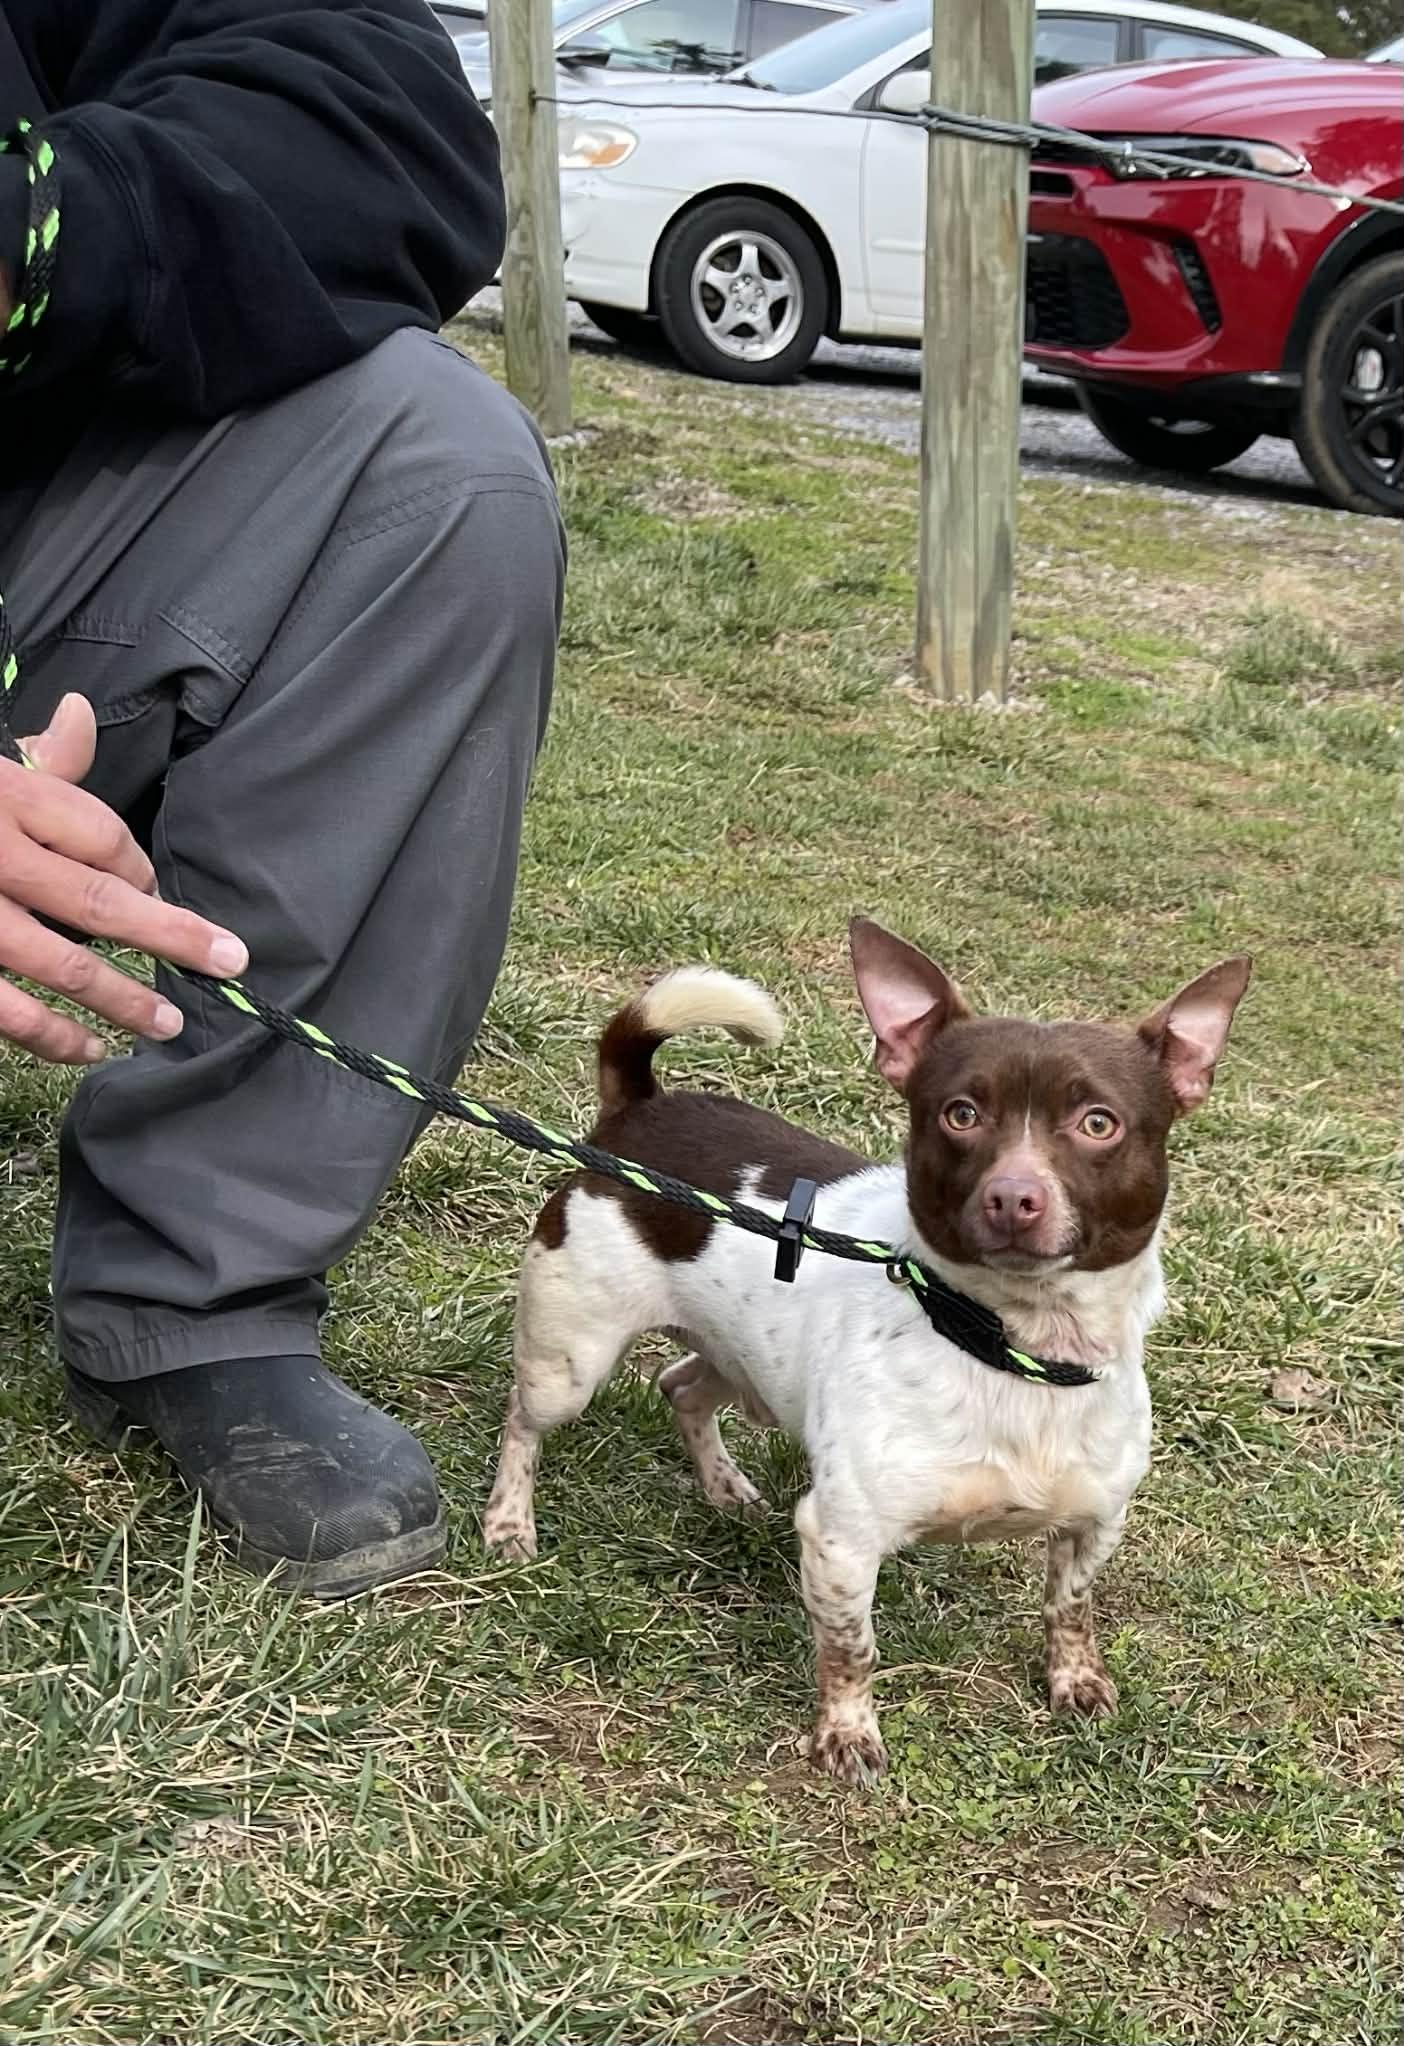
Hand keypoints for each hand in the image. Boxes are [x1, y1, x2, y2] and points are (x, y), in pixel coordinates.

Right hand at [0, 694, 247, 1062]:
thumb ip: (35, 761)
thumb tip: (79, 717)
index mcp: (2, 798)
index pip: (100, 835)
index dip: (140, 868)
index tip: (159, 890)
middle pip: (101, 901)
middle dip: (173, 935)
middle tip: (230, 961)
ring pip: (62, 966)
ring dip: (123, 999)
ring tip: (166, 1024)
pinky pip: (6, 1011)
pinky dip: (52, 1037)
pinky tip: (90, 1050)